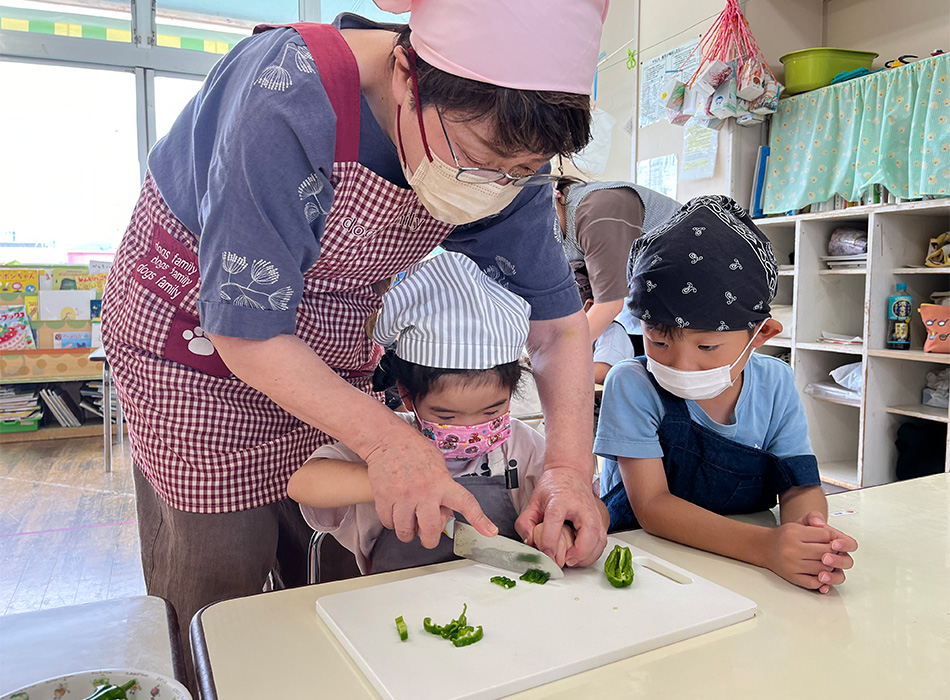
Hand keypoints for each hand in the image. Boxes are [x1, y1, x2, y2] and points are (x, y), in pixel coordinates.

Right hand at [364, 427, 496, 547]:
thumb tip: (444, 512)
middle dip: (429, 539)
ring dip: (407, 531)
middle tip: (426, 535)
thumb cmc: (414, 449)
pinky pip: (389, 523)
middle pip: (430, 531)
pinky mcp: (384, 498)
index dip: (479, 520)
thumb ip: (443, 489)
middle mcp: (424, 492)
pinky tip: (395, 510)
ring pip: (406, 532)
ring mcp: (403, 496)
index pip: (466, 503)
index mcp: (442, 482)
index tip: (490, 531)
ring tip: (408, 519)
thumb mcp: (438, 465)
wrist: (387, 439)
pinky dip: (392, 522)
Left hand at [515, 466, 606, 566]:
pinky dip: (592, 555)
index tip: (546, 554)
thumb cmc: (554, 486)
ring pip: (599, 542)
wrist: (571, 473)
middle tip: (564, 560)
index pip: (556, 521)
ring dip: (585, 558)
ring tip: (571, 560)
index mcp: (561, 500)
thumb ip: (526, 522)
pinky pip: (601, 543)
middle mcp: (582, 508)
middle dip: (578, 554)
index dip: (549, 542)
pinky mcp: (600, 522)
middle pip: (588, 534)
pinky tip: (580, 556)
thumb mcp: (534, 501)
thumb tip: (530, 542)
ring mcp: (594, 515)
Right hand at [764, 511, 855, 592]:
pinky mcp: (793, 577)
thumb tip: (822, 524)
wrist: (765, 548)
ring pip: (823, 569)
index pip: (825, 535)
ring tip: (825, 560)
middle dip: (832, 551)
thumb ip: (813, 516)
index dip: (830, 537)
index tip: (828, 538)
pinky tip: (820, 573)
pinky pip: (814, 582)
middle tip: (830, 550)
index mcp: (794, 533)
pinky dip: (821, 580)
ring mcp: (792, 565)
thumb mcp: (798, 521)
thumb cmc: (785, 536)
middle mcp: (792, 549)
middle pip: (826, 552)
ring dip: (829, 566)